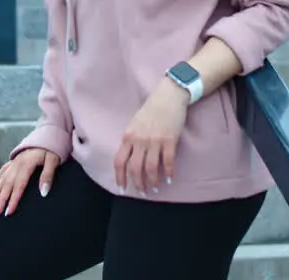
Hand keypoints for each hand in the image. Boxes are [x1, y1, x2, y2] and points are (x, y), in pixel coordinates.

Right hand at [0, 147, 59, 217]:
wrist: (48, 132)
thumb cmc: (53, 147)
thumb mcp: (54, 160)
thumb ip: (48, 176)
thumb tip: (43, 193)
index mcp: (26, 164)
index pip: (18, 186)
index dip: (13, 200)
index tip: (8, 212)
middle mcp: (17, 163)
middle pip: (7, 184)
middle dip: (0, 200)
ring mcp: (14, 161)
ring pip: (2, 178)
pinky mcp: (14, 160)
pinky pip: (3, 170)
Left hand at [113, 79, 189, 194]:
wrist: (169, 95)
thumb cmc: (151, 109)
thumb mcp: (135, 123)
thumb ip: (131, 140)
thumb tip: (129, 158)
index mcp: (128, 136)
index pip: (119, 161)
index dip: (120, 177)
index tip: (122, 187)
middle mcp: (139, 140)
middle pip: (135, 168)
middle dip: (138, 183)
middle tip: (142, 191)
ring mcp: (154, 140)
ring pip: (151, 168)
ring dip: (152, 181)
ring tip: (155, 187)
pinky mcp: (169, 140)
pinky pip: (167, 161)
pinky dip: (168, 172)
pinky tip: (169, 177)